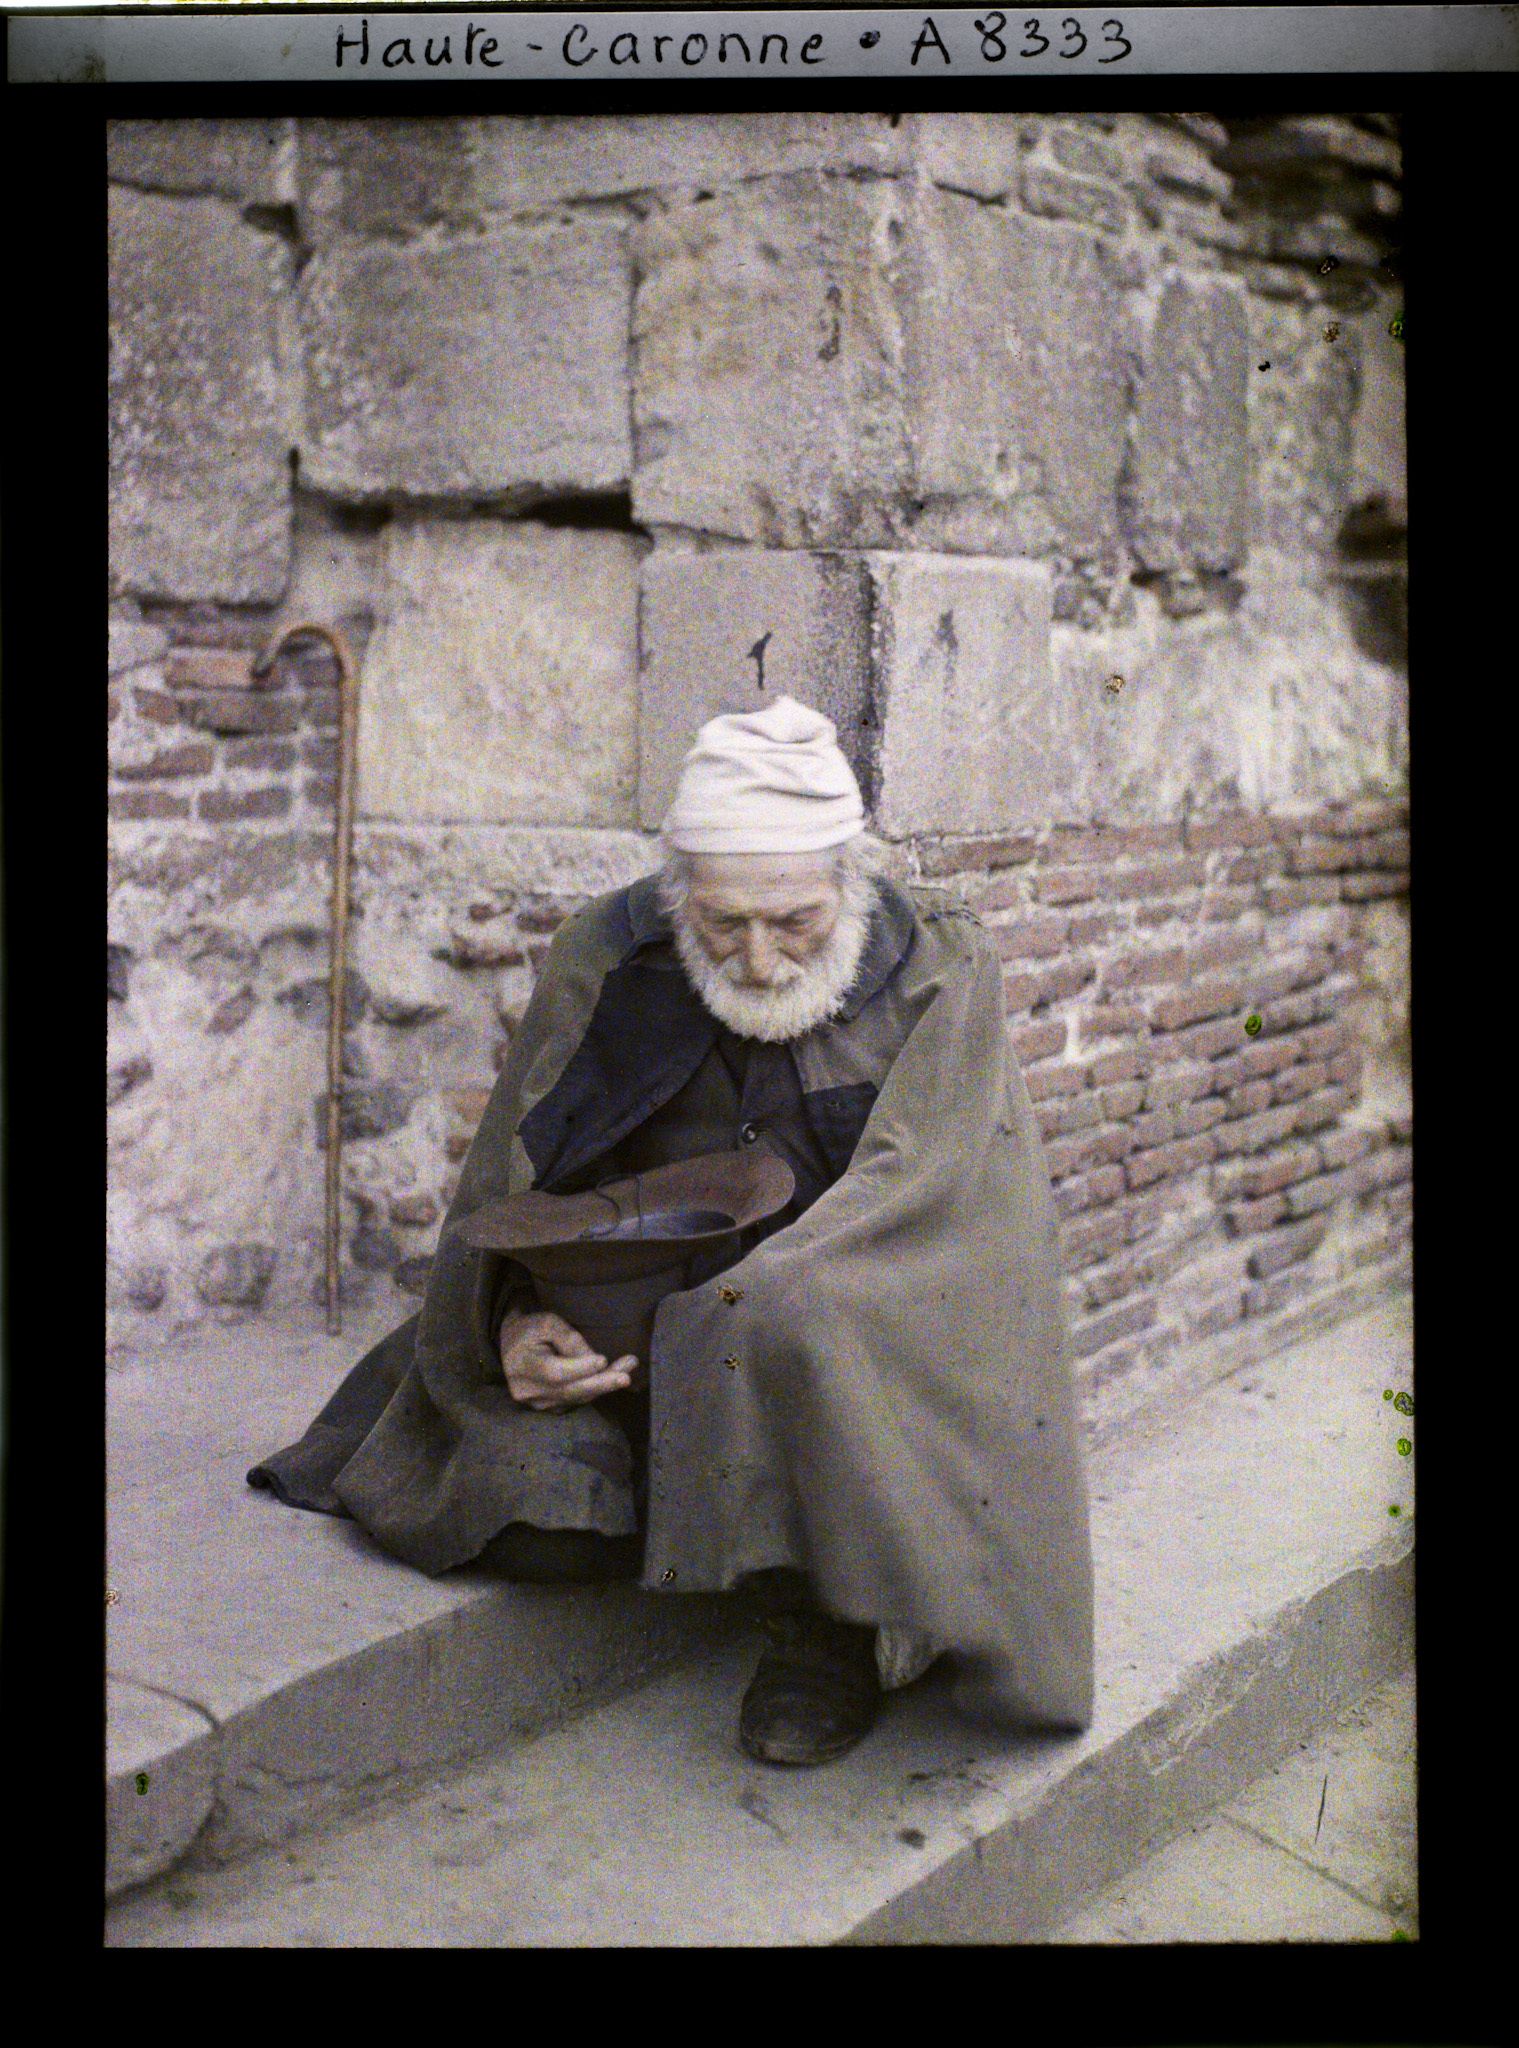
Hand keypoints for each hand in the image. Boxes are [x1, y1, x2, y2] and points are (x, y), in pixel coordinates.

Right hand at [498, 1306, 638, 1410]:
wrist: (512, 1346)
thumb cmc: (531, 1330)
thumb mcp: (547, 1323)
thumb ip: (569, 1339)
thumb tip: (595, 1360)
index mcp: (523, 1365)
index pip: (554, 1372)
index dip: (579, 1368)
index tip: (602, 1359)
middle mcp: (529, 1390)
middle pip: (570, 1390)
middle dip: (601, 1383)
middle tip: (626, 1377)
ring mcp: (539, 1402)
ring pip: (578, 1396)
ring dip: (605, 1384)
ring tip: (629, 1366)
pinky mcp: (551, 1406)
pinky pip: (578, 1399)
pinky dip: (597, 1388)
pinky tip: (615, 1375)